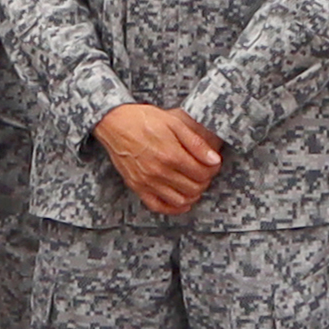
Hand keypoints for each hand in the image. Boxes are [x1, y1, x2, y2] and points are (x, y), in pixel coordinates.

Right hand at [92, 101, 221, 219]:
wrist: (114, 122)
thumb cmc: (144, 119)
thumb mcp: (174, 123)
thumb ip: (196, 143)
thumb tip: (214, 160)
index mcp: (171, 154)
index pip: (202, 173)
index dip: (213, 170)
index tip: (213, 164)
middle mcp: (159, 172)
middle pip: (194, 188)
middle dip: (204, 181)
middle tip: (204, 172)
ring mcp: (147, 182)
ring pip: (180, 200)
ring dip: (192, 195)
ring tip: (194, 184)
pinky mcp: (137, 186)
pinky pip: (158, 206)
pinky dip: (173, 208)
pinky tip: (181, 201)